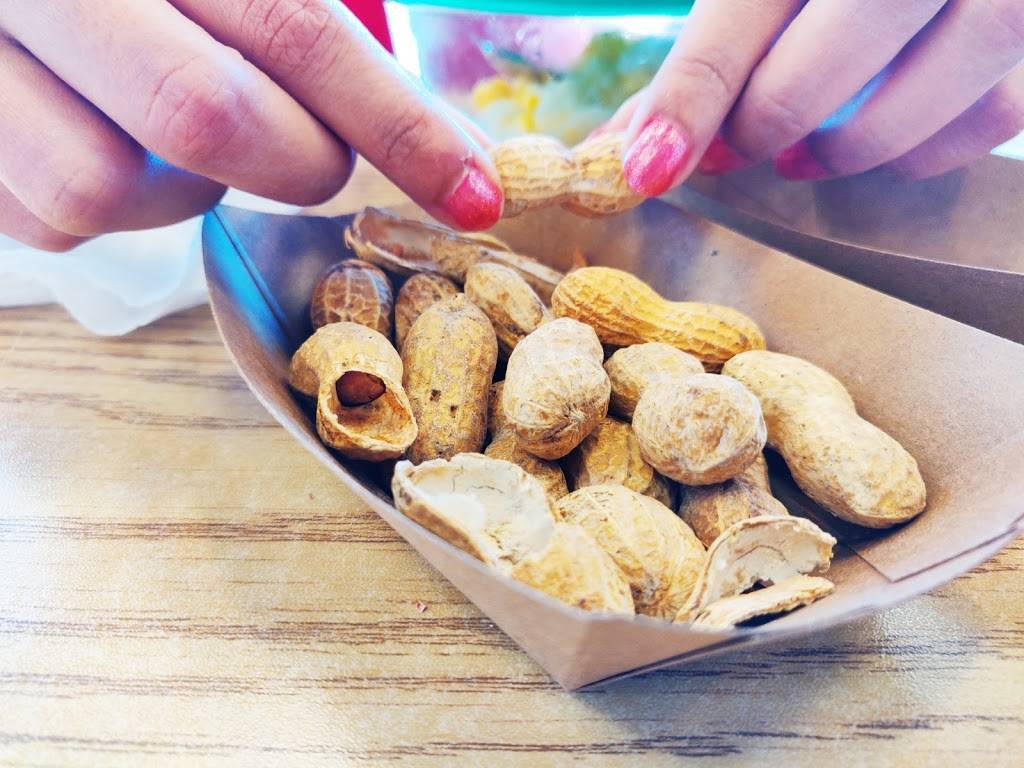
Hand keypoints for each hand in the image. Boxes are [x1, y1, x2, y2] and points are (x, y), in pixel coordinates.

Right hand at [0, 0, 502, 251]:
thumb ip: (300, 24)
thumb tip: (451, 140)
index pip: (292, 29)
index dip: (397, 122)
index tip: (479, 194)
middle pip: (203, 116)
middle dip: (294, 160)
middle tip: (308, 152)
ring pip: (104, 191)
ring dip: (180, 190)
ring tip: (168, 131)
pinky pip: (46, 220)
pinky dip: (110, 203)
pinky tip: (103, 141)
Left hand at [602, 0, 1023, 194]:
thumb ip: (709, 42)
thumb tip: (634, 139)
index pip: (738, 16)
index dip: (686, 101)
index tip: (648, 169)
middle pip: (827, 58)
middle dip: (766, 120)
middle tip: (733, 148)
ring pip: (929, 92)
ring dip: (850, 147)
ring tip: (800, 156)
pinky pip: (997, 111)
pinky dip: (932, 149)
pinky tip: (888, 145)